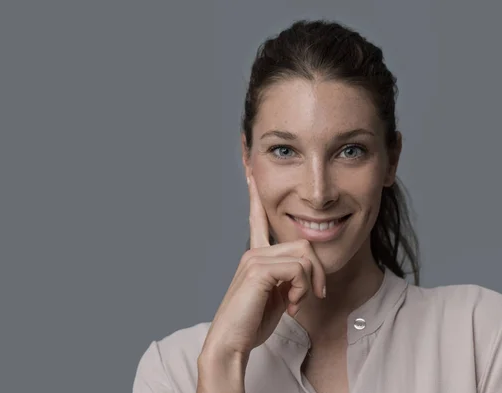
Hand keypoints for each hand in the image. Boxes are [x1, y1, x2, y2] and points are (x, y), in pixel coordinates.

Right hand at [200, 175, 325, 360]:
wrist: (231, 343)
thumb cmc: (252, 323)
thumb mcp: (277, 297)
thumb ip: (287, 280)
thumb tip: (303, 275)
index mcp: (255, 256)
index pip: (257, 218)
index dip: (255, 195)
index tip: (250, 170)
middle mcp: (253, 252)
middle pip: (303, 244)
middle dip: (316, 272)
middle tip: (314, 296)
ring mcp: (254, 258)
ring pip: (304, 255)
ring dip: (310, 284)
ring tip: (299, 304)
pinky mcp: (258, 269)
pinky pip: (298, 268)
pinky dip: (303, 289)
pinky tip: (293, 306)